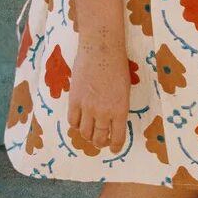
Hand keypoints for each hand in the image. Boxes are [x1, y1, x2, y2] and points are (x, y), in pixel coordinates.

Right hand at [67, 32, 130, 152]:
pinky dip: (75, 124)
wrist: (101, 48)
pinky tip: (78, 121)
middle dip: (100, 142)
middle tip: (100, 140)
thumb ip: (118, 106)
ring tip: (89, 132)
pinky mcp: (74, 100)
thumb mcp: (124, 89)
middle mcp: (104, 112)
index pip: (117, 137)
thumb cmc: (117, 65)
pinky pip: (72, 120)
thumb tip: (111, 119)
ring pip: (85, 132)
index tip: (113, 148)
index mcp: (120, 110)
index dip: (115, 146)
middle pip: (99, 138)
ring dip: (87, 135)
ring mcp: (87, 107)